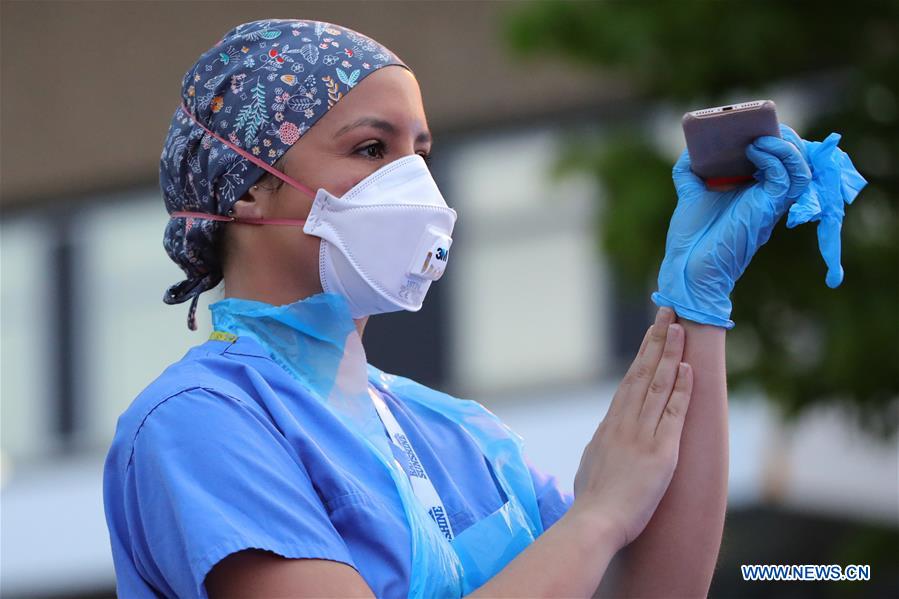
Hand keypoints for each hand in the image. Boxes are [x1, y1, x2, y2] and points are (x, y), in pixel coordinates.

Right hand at [571, 306, 692, 550]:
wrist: (595, 522)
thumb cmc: (592, 503)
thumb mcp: (591, 467)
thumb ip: (600, 449)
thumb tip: (603, 441)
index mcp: (609, 427)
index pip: (628, 382)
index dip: (642, 355)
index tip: (651, 333)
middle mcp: (624, 424)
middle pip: (642, 373)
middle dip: (656, 341)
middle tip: (666, 313)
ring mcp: (642, 435)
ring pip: (657, 385)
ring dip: (669, 355)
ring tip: (679, 328)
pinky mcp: (661, 452)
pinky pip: (673, 413)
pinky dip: (681, 389)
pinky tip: (688, 369)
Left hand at [652, 125, 811, 327]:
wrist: (687, 266)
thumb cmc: (691, 237)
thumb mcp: (690, 194)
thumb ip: (691, 169)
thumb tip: (694, 145)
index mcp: (754, 191)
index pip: (780, 160)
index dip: (778, 139)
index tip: (761, 123)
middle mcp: (768, 196)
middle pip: (795, 159)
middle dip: (784, 137)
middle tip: (764, 124)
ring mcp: (770, 203)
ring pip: (800, 167)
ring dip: (784, 145)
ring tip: (759, 135)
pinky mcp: (767, 208)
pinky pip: (787, 177)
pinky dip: (774, 158)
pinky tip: (753, 149)